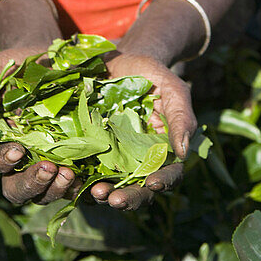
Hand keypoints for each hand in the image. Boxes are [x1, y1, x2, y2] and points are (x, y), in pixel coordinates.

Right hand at [0, 46, 78, 205]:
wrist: (46, 60)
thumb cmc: (13, 66)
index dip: (0, 161)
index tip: (17, 150)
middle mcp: (17, 159)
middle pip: (15, 188)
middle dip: (31, 183)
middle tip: (49, 168)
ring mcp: (43, 162)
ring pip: (42, 193)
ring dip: (55, 189)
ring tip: (70, 174)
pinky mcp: (68, 160)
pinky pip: (70, 185)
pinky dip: (78, 186)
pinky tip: (87, 178)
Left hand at [89, 52, 196, 211]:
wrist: (118, 61)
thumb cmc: (150, 74)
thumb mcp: (172, 88)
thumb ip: (181, 117)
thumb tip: (184, 152)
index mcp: (165, 149)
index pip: (169, 173)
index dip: (164, 181)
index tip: (153, 183)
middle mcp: (141, 159)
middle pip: (140, 189)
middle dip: (130, 197)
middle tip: (115, 199)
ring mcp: (115, 158)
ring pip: (114, 186)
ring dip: (106, 194)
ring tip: (96, 193)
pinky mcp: (91, 151)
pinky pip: (88, 172)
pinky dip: (83, 181)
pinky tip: (76, 180)